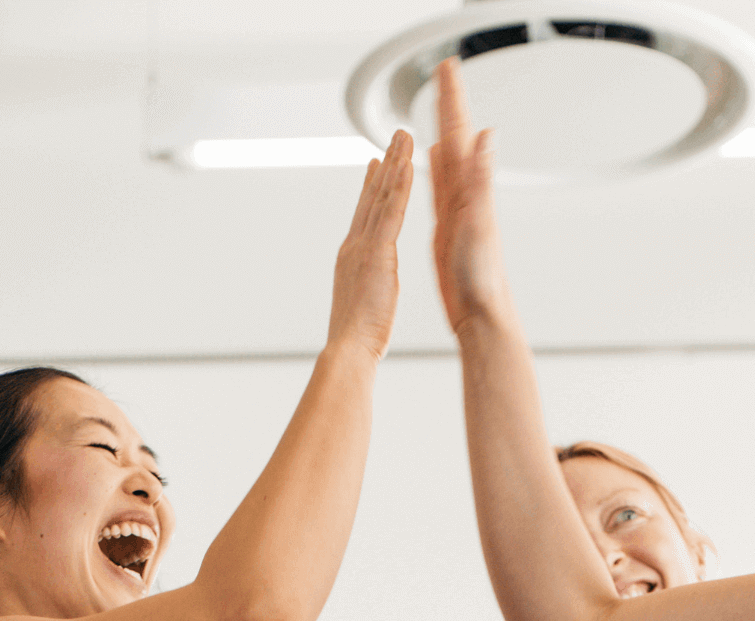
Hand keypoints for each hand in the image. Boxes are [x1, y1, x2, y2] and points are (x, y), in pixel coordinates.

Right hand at [326, 129, 413, 361]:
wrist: (348, 348)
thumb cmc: (356, 335)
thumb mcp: (357, 300)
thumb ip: (362, 283)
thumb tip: (363, 281)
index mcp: (352, 257)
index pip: (364, 213)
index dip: (371, 187)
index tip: (376, 165)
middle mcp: (355, 245)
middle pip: (371, 196)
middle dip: (383, 164)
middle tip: (392, 138)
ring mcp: (364, 246)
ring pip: (381, 197)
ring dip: (393, 163)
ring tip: (402, 137)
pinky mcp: (378, 253)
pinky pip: (391, 213)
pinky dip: (398, 187)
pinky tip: (406, 165)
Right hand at [428, 58, 512, 335]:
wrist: (482, 313)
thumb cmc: (483, 277)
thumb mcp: (480, 222)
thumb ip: (481, 178)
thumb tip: (485, 134)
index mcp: (470, 189)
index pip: (459, 132)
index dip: (452, 98)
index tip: (448, 68)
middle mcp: (465, 194)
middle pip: (453, 136)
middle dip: (448, 102)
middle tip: (443, 71)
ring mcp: (456, 208)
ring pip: (445, 158)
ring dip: (441, 129)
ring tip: (437, 104)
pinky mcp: (447, 226)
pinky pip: (438, 187)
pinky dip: (435, 167)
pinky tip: (432, 158)